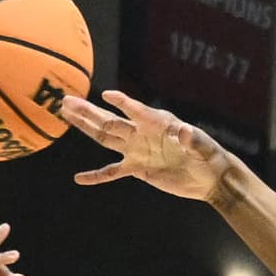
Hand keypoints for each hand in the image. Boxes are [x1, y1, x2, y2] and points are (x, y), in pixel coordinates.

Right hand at [62, 90, 230, 200]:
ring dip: (86, 127)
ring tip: (66, 115)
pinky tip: (79, 179)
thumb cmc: (208, 157)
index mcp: (157, 124)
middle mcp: (142, 133)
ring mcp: (137, 150)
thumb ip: (193, 139)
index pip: (136, 110)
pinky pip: (112, 172)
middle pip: (110, 122)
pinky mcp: (137, 169)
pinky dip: (97, 176)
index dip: (122, 103)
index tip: (106, 96)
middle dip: (88, 112)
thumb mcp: (203, 147)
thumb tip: (184, 131)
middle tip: (66, 100)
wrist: (209, 177)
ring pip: (105, 138)